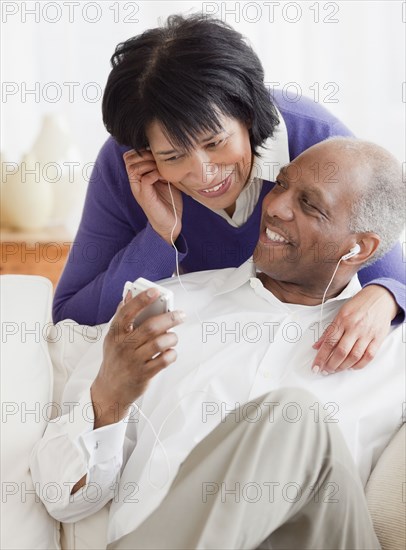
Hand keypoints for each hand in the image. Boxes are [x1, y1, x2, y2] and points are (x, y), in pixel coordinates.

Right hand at [91, 287, 184, 427]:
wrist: (110, 390)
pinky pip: (164, 360)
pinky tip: (170, 352)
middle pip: (150, 327)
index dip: (142, 300)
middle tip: (180, 315)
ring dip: (172, 338)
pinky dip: (172, 354)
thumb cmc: (115, 359)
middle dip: (170, 318)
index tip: (155, 292)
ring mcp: (134, 361)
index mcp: (115, 334)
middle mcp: (124, 346)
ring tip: (173, 337)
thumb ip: (121, 316)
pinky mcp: (144, 374)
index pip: (127, 312)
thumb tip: (129, 294)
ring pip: (160, 343)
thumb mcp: (113, 338)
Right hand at [123, 149, 182, 244]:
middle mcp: (135, 182)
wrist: (170, 225)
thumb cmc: (169, 203)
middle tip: (159, 160)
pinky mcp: (145, 197)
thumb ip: (163, 168)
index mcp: (138, 177)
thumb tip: (169, 153)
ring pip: (134, 167)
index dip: (142, 151)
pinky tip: (164, 177)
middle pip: (128, 159)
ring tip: (161, 168)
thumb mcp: (166, 180)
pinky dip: (155, 174)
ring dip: (149, 164)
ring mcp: (139, 190)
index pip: (130, 156)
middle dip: (144, 154)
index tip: (157, 155)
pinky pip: (145, 179)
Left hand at [312, 285, 397, 374]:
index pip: (329, 342)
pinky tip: (352, 367)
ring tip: (336, 370)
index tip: (315, 366)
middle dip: (331, 364)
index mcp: (342, 320)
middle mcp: (354, 327)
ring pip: (354, 356)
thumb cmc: (358, 305)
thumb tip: (317, 346)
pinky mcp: (377, 338)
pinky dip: (359, 365)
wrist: (380, 298)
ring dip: (343, 366)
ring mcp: (367, 333)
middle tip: (325, 370)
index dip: (321, 357)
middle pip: (341, 351)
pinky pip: (368, 356)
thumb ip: (329, 331)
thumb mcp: (340, 313)